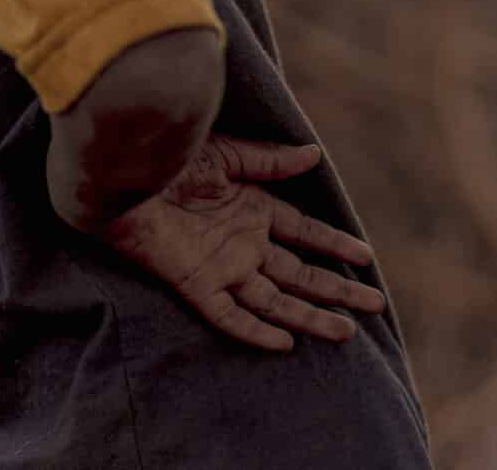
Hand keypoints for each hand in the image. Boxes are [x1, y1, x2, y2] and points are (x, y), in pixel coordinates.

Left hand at [100, 137, 385, 352]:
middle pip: (299, 273)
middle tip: (374, 306)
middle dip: (336, 290)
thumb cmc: (168, 154)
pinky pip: (230, 315)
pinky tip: (284, 343)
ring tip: (346, 333)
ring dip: (309, 317)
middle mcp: (242, 242)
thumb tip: (314, 154)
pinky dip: (255, 331)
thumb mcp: (227, 153)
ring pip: (275, 300)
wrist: (122, 170)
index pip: (303, 233)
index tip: (365, 259)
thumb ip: (269, 161)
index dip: (334, 245)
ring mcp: (222, 266)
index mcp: (251, 209)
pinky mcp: (196, 283)